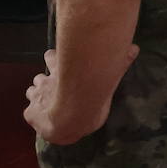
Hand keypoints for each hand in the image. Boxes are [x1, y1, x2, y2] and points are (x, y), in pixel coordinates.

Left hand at [24, 45, 139, 144]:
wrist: (72, 113)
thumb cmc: (91, 91)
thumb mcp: (108, 73)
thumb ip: (120, 61)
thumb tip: (136, 48)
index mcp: (59, 69)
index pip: (51, 57)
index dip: (53, 59)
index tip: (55, 59)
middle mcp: (46, 80)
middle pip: (40, 77)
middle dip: (44, 81)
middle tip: (50, 86)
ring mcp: (36, 97)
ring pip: (32, 92)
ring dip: (38, 96)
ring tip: (44, 104)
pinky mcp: (31, 113)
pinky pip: (29, 113)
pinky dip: (34, 115)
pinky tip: (41, 119)